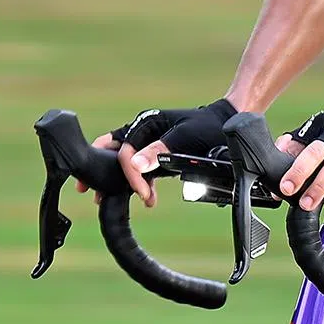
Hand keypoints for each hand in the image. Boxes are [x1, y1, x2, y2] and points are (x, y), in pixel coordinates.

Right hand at [89, 97, 238, 206]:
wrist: (226, 125)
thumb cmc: (207, 127)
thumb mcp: (185, 138)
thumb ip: (159, 151)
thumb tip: (135, 165)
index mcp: (145, 123)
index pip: (124, 151)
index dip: (129, 175)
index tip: (141, 193)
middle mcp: (142, 131)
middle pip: (113, 153)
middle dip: (105, 174)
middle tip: (97, 195)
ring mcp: (148, 142)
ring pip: (125, 163)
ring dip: (123, 182)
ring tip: (119, 200)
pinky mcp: (156, 153)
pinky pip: (140, 169)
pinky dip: (140, 183)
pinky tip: (148, 198)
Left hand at [275, 109, 323, 218]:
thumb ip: (300, 146)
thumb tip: (272, 167)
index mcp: (323, 126)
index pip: (299, 143)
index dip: (285, 163)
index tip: (275, 185)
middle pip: (316, 150)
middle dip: (299, 171)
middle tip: (286, 190)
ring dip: (320, 187)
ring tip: (306, 205)